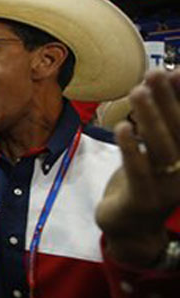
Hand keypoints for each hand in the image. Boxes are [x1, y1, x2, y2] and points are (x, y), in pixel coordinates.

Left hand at [95, 69, 179, 266]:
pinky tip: (122, 127)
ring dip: (150, 117)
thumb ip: (162, 117)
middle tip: (153, 74)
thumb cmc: (144, 179)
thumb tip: (167, 76)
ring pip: (161, 148)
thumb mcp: (156, 147)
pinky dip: (131, 148)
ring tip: (136, 92)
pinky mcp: (143, 199)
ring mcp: (167, 187)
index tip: (176, 71)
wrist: (131, 227)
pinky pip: (138, 171)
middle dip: (168, 100)